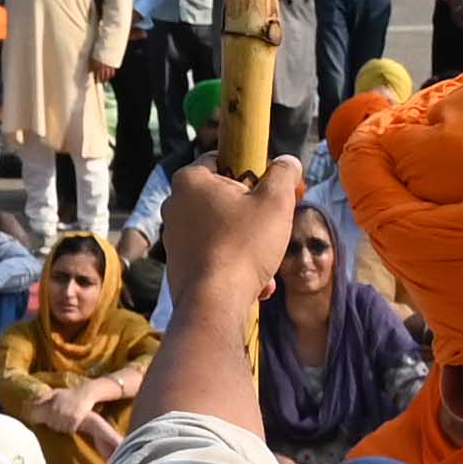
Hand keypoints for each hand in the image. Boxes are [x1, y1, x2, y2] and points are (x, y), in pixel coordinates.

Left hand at [159, 151, 308, 320]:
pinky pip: (214, 256)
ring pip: (222, 230)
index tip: (268, 188)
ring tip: (266, 262)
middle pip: (224, 198)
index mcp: (190, 181)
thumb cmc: (243, 247)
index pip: (221, 159)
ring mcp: (174, 236)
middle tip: (272, 227)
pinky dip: (235, 265)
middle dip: (252, 214)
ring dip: (249, 245)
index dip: (250, 170)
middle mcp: (175, 205)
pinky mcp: (178, 264)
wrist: (214, 304)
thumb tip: (288, 161)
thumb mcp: (275, 202)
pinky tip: (256, 284)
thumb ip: (283, 174)